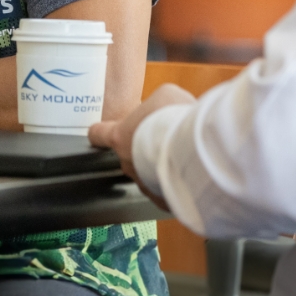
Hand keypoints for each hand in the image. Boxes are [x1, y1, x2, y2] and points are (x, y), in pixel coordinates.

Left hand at [88, 83, 196, 210]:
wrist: (196, 148)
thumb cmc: (174, 118)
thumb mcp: (166, 96)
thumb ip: (158, 106)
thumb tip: (167, 112)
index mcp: (120, 135)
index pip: (99, 134)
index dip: (100, 132)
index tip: (99, 133)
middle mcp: (127, 162)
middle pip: (128, 154)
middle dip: (143, 147)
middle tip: (164, 138)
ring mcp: (143, 183)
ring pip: (148, 173)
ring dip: (160, 165)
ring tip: (181, 156)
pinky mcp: (163, 200)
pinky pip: (165, 191)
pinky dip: (175, 183)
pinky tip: (189, 174)